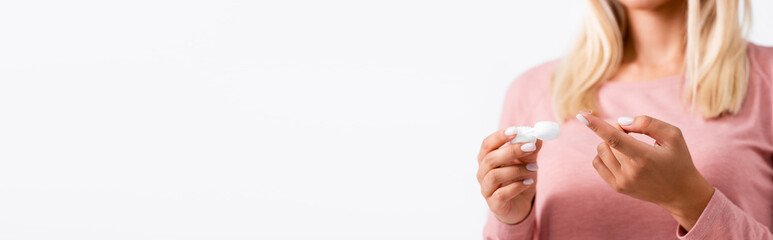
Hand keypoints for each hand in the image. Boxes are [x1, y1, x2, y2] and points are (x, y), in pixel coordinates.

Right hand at [477, 128, 541, 223]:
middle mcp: (482, 173)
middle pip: (490, 159)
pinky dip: (516, 186)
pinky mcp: (494, 204)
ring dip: (516, 170)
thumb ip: (530, 150)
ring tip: (534, 168)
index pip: (487, 144)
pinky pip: (501, 194)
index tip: (515, 131)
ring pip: (494, 176)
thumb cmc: (519, 179)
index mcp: (486, 159)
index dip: (499, 137)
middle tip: (530, 147)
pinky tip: (528, 182)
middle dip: (511, 151)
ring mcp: (486, 189)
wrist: (520, 205)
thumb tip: (537, 138)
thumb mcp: (527, 162)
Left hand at [578, 112, 714, 230]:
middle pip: (608, 141)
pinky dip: (604, 155)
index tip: (581, 116)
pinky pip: (597, 163)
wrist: (681, 193)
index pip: (615, 138)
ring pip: (601, 150)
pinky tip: (620, 157)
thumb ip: (648, 123)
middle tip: (636, 139)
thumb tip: (621, 122)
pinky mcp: (617, 187)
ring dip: (610, 144)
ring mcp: (622, 182)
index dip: (597, 126)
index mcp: (644, 157)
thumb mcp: (673, 135)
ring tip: (630, 149)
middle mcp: (630, 172)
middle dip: (618, 132)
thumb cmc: (678, 159)